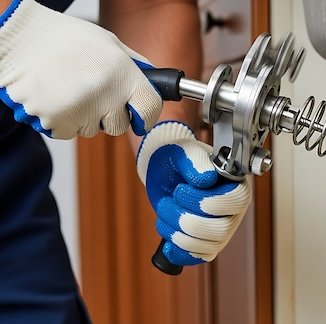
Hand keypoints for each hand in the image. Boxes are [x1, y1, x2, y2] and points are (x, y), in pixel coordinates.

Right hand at [0, 0, 161, 137]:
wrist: (18, 39)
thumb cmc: (65, 39)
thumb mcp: (110, 44)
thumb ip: (135, 67)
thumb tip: (156, 86)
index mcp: (123, 73)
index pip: (150, 109)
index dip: (146, 115)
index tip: (140, 116)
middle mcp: (106, 95)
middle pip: (119, 125)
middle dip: (110, 115)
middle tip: (92, 92)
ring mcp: (81, 111)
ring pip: (92, 129)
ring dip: (84, 116)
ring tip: (68, 88)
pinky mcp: (57, 122)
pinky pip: (69, 131)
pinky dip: (62, 120)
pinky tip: (55, 96)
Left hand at [137, 122, 250, 265]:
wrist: (165, 172)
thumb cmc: (179, 159)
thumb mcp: (184, 152)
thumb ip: (196, 161)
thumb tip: (207, 179)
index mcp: (236, 186)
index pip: (236, 201)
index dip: (207, 201)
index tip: (181, 190)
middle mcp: (234, 211)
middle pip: (220, 229)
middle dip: (185, 219)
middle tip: (167, 202)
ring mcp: (222, 230)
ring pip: (208, 246)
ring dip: (178, 233)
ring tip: (164, 214)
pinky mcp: (207, 243)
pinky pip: (199, 257)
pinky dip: (180, 252)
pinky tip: (168, 242)